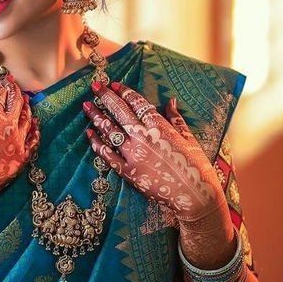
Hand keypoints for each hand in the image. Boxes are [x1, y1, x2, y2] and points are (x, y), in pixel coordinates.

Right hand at [0, 76, 39, 219]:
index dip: (0, 84)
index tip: (0, 80)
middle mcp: (8, 125)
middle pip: (17, 101)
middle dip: (15, 91)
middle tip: (13, 84)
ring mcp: (18, 141)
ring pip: (27, 118)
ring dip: (26, 107)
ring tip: (25, 100)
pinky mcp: (21, 157)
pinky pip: (33, 139)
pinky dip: (34, 129)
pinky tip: (34, 124)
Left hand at [83, 81, 226, 224]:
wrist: (195, 197)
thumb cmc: (196, 167)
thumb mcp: (190, 139)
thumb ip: (177, 119)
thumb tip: (170, 101)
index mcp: (160, 127)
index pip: (138, 103)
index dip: (124, 92)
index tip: (114, 84)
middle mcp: (144, 137)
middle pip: (120, 112)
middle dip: (106, 97)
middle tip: (94, 85)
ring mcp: (134, 155)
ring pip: (110, 130)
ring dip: (97, 116)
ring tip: (86, 105)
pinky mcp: (128, 173)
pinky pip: (107, 155)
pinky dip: (97, 143)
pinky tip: (90, 133)